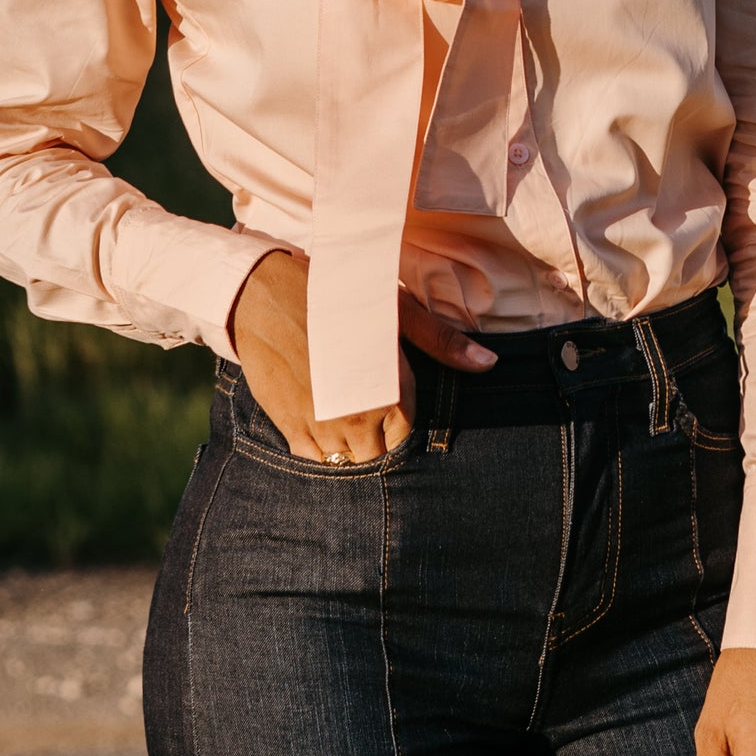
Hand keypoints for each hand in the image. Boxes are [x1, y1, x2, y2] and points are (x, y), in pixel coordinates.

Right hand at [230, 252, 496, 461]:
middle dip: (376, 441)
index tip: (388, 406)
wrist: (266, 292)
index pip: (405, 438)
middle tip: (365, 411)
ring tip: (342, 416)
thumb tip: (489, 363)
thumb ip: (443, 343)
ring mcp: (321, 427)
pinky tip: (320, 421)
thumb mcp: (396, 311)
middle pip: (377, 457)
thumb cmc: (339, 297)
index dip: (400, 423)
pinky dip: (319, 449)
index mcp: (389, 393)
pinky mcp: (289, 426)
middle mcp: (357, 419)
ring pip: (345, 463)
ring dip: (347, 448)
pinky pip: (313, 459)